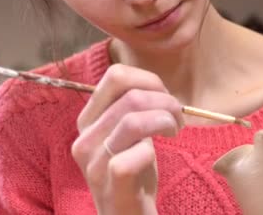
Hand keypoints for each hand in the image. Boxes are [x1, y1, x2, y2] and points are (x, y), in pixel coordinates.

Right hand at [71, 64, 183, 214]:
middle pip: (131, 96)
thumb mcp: (127, 133)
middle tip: (177, 119)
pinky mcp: (111, 186)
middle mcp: (84, 138)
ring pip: (132, 120)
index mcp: (88, 119)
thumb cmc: (133, 171)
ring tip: (174, 132)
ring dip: (165, 121)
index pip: (115, 76)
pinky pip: (133, 155)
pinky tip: (156, 156)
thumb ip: (131, 107)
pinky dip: (151, 151)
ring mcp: (94, 164)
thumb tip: (155, 85)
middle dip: (166, 102)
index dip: (149, 80)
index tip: (165, 98)